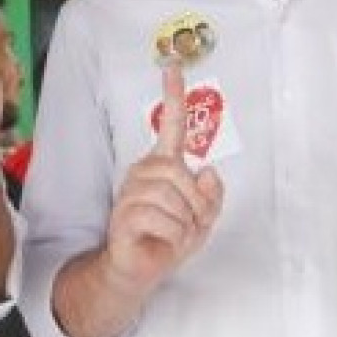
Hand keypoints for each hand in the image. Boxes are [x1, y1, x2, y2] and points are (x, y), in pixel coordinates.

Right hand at [100, 58, 222, 291]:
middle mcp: (144, 173)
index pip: (171, 126)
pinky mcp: (124, 216)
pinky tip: (161, 242)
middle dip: (196, 204)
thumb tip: (208, 171)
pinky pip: (162, 220)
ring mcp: (131, 194)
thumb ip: (212, 194)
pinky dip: (173, 237)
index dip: (173, 96)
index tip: (173, 67)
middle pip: (179, 172)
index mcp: (163, 166)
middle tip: (190, 223)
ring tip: (173, 235)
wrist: (139, 270)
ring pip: (173, 198)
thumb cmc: (168, 239)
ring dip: (185, 224)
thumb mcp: (204, 217)